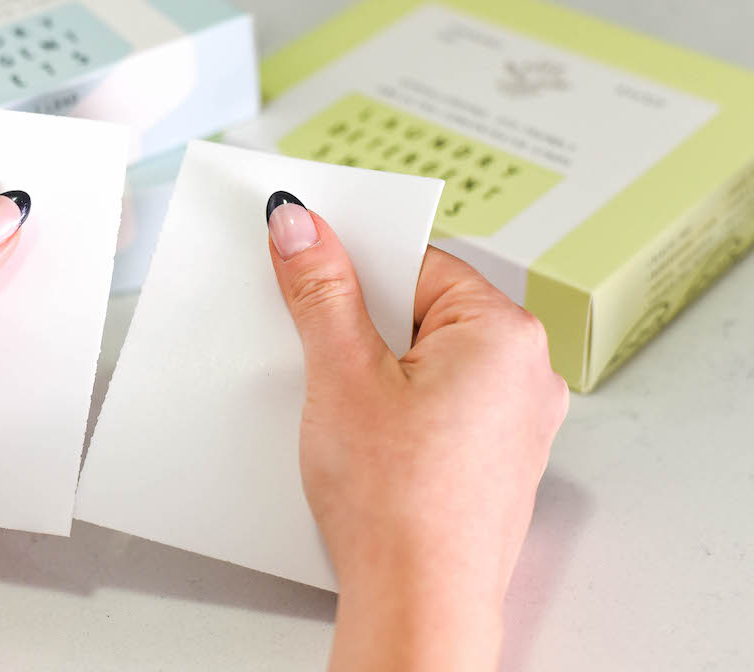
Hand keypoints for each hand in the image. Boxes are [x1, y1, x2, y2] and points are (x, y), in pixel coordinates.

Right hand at [266, 192, 567, 670]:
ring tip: (343, 404)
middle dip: (366, 321)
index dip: (358, 264)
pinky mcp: (494, 459)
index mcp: (504, 334)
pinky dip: (401, 405)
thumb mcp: (342, 374)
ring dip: (380, 366)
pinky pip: (443, 403)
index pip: (421, 261)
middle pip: (427, 311)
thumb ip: (321, 289)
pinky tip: (366, 436)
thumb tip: (302, 226)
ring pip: (431, 360)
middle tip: (320, 346)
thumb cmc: (399, 504)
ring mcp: (516, 422)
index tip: (314, 265)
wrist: (419, 604)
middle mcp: (526, 373)